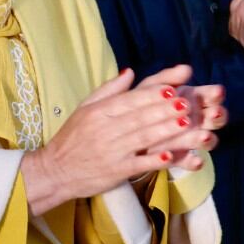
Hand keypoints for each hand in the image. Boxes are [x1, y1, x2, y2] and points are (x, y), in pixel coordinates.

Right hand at [20, 64, 217, 214]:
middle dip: (166, 109)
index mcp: (99, 112)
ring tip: (189, 123)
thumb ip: (109, 90)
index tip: (174, 87)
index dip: (153, 94)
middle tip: (189, 102)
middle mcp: (105, 130)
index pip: (130, 99)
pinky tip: (171, 155)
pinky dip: (154, 160)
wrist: (54, 172)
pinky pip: (138, 164)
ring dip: (167, 130)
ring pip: (143, 138)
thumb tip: (130, 72)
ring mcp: (111, 151)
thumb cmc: (72, 139)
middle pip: (140, 117)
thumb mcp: (85, 109)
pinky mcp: (115, 171)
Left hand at [134, 67, 225, 174]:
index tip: (217, 92)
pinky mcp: (177, 158)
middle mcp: (195, 120)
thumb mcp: (150, 88)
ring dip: (206, 139)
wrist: (122, 133)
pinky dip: (192, 162)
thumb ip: (167, 78)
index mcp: (191, 100)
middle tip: (215, 113)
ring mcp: (188, 140)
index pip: (210, 96)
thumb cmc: (139, 105)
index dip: (215, 94)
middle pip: (214, 118)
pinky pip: (188, 161)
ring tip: (204, 137)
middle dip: (217, 116)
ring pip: (204, 140)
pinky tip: (196, 162)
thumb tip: (186, 68)